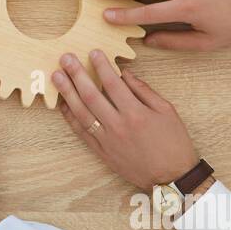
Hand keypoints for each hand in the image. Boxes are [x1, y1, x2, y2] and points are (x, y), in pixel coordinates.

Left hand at [52, 52, 196, 189]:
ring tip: (57, 77)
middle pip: (91, 95)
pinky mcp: (101, 152)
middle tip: (65, 59)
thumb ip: (144, 90)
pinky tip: (63, 103)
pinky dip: (70, 117)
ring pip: (81, 113)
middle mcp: (118, 125)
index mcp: (136, 113)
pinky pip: (81, 132)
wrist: (171, 177)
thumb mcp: (167, 111)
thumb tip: (125, 73)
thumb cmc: (173, 142)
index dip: (101, 66)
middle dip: (76, 75)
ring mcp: (107, 140)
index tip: (93, 52)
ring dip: (67, 93)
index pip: (113, 83)